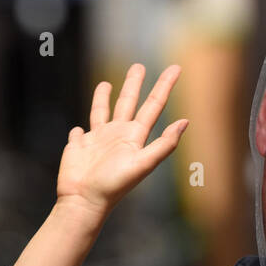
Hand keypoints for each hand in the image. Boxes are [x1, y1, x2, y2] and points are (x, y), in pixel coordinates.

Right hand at [56, 63, 187, 218]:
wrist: (85, 199)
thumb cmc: (114, 184)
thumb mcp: (143, 164)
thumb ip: (164, 144)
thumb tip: (185, 122)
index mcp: (135, 137)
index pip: (153, 106)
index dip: (164, 86)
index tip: (176, 68)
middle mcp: (119, 135)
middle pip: (129, 102)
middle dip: (134, 84)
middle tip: (138, 66)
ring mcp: (98, 140)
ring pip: (103, 111)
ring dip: (105, 97)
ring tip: (108, 82)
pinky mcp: (79, 145)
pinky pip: (80, 132)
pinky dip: (80, 128)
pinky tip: (80, 127)